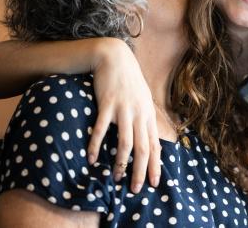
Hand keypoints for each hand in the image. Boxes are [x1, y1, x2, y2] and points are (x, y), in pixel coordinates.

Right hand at [86, 38, 160, 192]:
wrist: (114, 56)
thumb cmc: (128, 80)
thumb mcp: (142, 99)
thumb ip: (144, 118)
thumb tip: (148, 137)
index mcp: (147, 116)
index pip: (155, 146)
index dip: (156, 166)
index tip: (155, 183)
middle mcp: (139, 114)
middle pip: (143, 149)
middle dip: (141, 172)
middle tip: (136, 189)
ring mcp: (123, 109)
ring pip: (125, 142)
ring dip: (120, 163)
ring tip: (115, 178)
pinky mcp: (107, 104)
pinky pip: (102, 129)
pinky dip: (96, 145)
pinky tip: (91, 159)